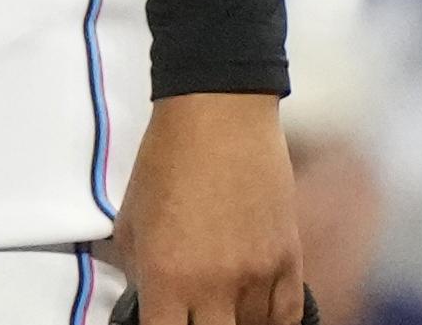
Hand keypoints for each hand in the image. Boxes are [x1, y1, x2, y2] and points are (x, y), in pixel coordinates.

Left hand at [114, 93, 307, 323]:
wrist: (218, 118)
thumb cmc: (165, 161)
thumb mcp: (130, 219)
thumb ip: (141, 271)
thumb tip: (151, 302)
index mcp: (167, 275)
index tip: (161, 321)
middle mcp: (216, 285)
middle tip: (193, 315)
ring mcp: (259, 277)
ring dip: (235, 324)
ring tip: (221, 310)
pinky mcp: (291, 263)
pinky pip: (287, 318)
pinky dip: (271, 321)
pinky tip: (255, 314)